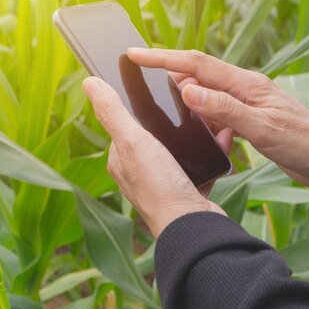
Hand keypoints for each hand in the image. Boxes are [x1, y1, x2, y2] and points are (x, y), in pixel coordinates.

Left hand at [82, 76, 225, 238]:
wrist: (193, 225)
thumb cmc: (159, 186)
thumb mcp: (132, 141)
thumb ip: (112, 111)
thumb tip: (89, 82)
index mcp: (121, 160)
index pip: (125, 123)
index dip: (138, 105)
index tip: (156, 87)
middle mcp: (140, 172)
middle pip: (154, 134)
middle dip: (171, 117)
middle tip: (188, 99)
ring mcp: (165, 182)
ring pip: (179, 148)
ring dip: (193, 133)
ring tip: (206, 115)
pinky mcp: (188, 189)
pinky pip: (199, 163)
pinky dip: (209, 151)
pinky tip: (220, 139)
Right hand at [127, 48, 308, 202]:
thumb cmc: (306, 144)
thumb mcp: (263, 128)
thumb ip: (224, 109)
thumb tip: (187, 89)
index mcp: (246, 84)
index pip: (196, 64)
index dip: (163, 58)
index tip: (135, 53)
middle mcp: (244, 88)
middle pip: (197, 72)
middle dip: (166, 69)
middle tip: (137, 71)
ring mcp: (246, 103)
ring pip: (205, 93)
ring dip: (183, 95)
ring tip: (160, 102)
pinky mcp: (249, 119)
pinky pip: (216, 112)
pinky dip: (201, 116)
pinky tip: (196, 128)